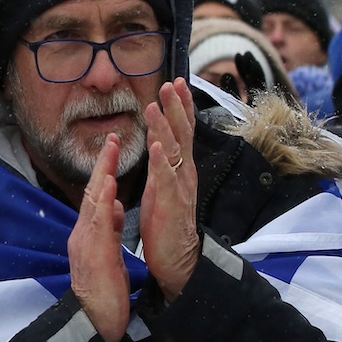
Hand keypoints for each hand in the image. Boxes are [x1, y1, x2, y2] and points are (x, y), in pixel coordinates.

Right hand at [68, 137, 130, 341]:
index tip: (114, 149)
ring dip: (102, 174)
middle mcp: (83, 233)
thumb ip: (111, 229)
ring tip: (110, 150)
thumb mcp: (109, 254)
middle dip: (102, 164)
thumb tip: (117, 208)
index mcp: (89, 234)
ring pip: (93, 202)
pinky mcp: (93, 252)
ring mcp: (85, 242)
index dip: (104, 172)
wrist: (94, 321)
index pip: (97, 197)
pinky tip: (109, 184)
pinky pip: (98, 223)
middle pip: (92, 193)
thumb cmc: (104, 292)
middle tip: (112, 137)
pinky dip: (104, 201)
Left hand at [139, 78, 199, 299]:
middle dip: (177, 106)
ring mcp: (179, 187)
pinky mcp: (170, 203)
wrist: (179, 259)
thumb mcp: (164, 186)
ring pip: (174, 150)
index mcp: (182, 169)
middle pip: (183, 133)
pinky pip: (166, 178)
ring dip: (165, 126)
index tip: (178, 82)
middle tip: (172, 82)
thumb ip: (164, 163)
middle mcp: (185, 173)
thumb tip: (160, 140)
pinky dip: (162, 160)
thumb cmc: (168, 222)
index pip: (184, 131)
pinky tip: (158, 145)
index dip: (182, 106)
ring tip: (155, 105)